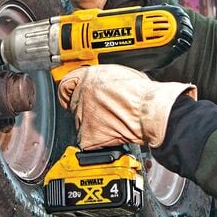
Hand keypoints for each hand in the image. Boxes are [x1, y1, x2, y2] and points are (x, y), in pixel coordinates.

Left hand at [56, 64, 195, 148]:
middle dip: (87, 109)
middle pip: (74, 105)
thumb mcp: (121, 75)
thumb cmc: (142, 95)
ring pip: (81, 123)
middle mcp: (81, 95)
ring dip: (93, 125)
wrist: (150, 112)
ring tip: (113, 123)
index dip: (72, 91)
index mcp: (88, 77)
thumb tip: (104, 85)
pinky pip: (87, 141)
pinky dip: (97, 141)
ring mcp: (82, 116)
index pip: (66, 84)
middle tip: (106, 112)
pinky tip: (112, 134)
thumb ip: (105, 80)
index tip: (74, 96)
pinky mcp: (86, 135)